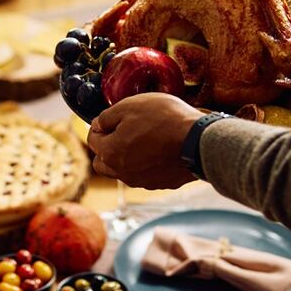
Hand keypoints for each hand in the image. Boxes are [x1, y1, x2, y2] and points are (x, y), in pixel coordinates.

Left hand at [87, 93, 202, 189]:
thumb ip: (106, 117)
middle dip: (107, 147)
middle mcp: (122, 172)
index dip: (100, 126)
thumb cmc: (164, 119)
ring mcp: (142, 181)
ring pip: (123, 171)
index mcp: (110, 153)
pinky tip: (159, 150)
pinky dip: (146, 164)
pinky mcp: (160, 184)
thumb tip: (97, 125)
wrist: (199, 141)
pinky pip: (145, 174)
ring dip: (126, 157)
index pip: (92, 140)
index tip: (111, 118)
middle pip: (103, 162)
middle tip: (122, 131)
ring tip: (143, 139)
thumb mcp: (130, 106)